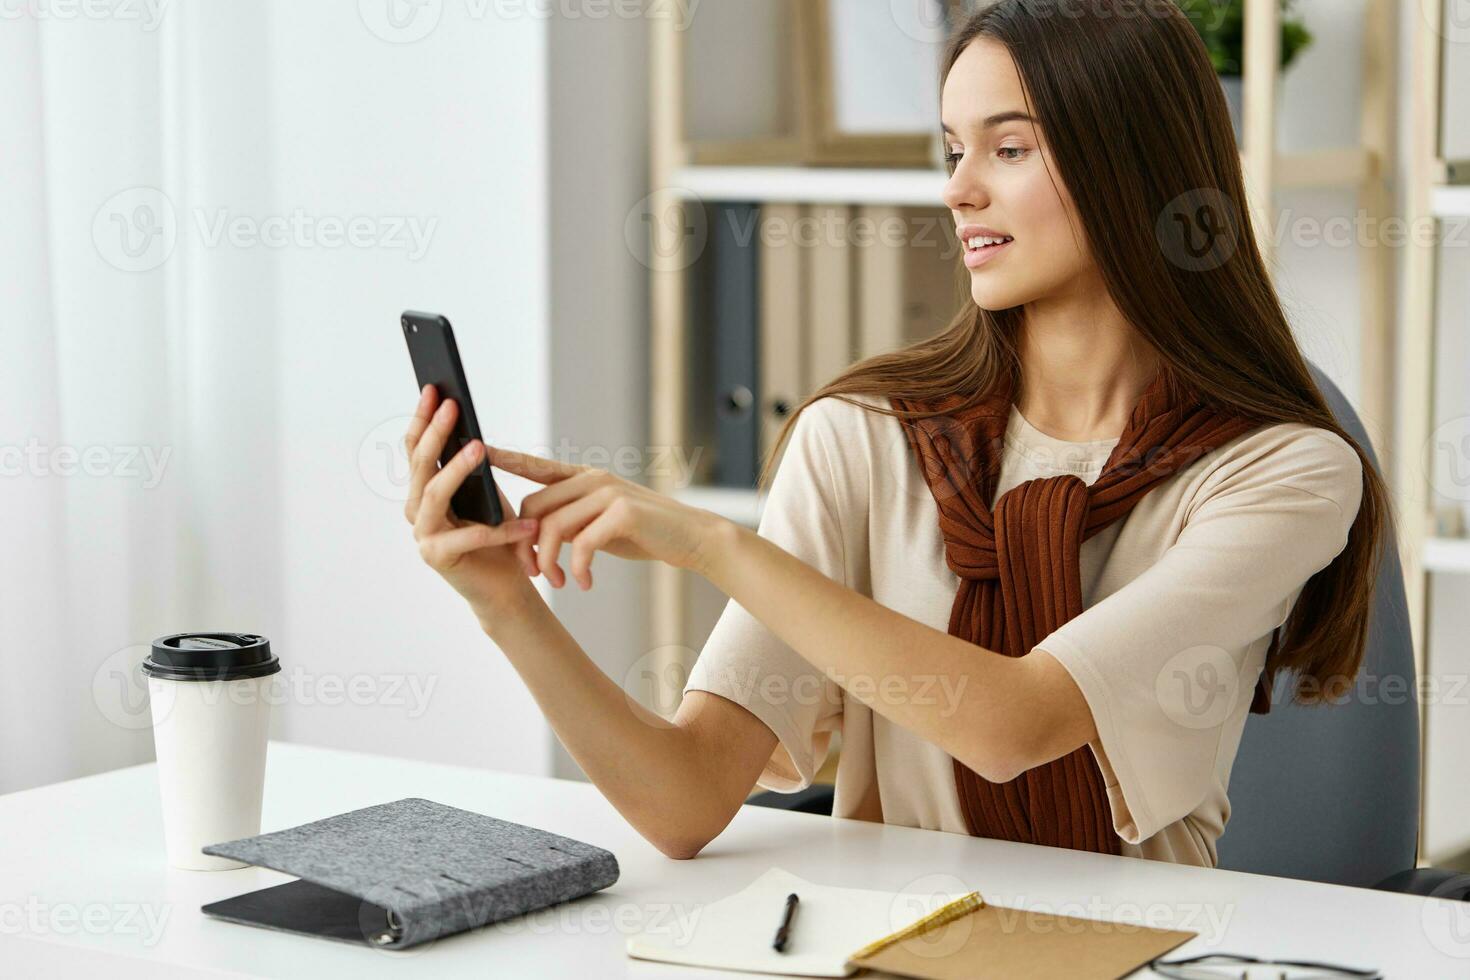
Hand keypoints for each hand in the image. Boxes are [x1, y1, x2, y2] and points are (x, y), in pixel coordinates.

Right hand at [404, 384, 540, 622]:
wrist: (503, 586)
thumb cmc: (498, 535)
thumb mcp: (487, 494)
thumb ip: (471, 467)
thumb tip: (470, 428)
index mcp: (423, 492)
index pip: (417, 449)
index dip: (423, 419)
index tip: (434, 389)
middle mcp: (415, 512)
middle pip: (421, 467)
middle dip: (435, 433)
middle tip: (450, 406)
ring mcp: (423, 536)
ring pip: (435, 496)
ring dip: (455, 469)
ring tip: (479, 447)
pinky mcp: (439, 558)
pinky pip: (469, 536)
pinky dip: (499, 528)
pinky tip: (523, 520)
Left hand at [488, 446, 731, 590]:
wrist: (692, 538)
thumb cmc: (645, 533)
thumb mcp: (602, 522)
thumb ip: (572, 519)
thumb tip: (537, 534)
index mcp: (585, 478)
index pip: (535, 466)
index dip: (506, 459)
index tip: (479, 452)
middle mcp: (593, 479)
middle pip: (534, 508)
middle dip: (524, 546)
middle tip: (535, 574)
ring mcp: (608, 493)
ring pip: (553, 528)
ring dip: (549, 563)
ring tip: (558, 583)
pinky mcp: (622, 513)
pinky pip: (581, 544)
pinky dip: (576, 569)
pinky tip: (584, 583)